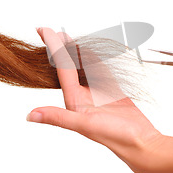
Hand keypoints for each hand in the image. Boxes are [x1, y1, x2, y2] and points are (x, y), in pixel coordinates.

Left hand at [26, 28, 163, 172]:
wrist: (141, 143)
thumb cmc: (115, 137)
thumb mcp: (86, 126)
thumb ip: (59, 118)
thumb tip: (30, 116)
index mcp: (74, 101)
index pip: (61, 67)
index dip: (52, 47)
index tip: (43, 29)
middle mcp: (83, 95)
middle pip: (69, 65)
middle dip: (60, 47)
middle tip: (51, 30)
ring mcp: (97, 93)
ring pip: (84, 66)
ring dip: (77, 51)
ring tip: (67, 37)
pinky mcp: (112, 91)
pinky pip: (101, 70)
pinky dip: (96, 59)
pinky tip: (91, 50)